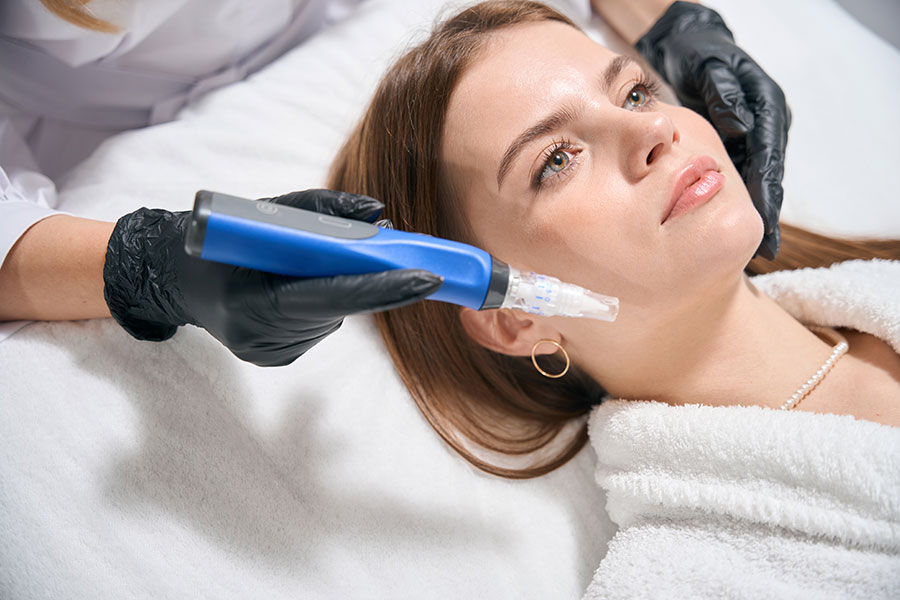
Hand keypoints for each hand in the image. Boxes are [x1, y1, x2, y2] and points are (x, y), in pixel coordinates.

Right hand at [103, 190, 441, 365]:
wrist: (176, 277)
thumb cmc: (224, 239)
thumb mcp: (265, 213)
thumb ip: (321, 210)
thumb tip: (378, 216)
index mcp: (249, 298)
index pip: (328, 296)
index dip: (382, 288)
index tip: (428, 278)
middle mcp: (257, 335)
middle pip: (336, 308)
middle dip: (373, 284)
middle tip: (409, 264)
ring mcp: (264, 353)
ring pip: (332, 318)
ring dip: (341, 291)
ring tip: (308, 268)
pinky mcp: (271, 359)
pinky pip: (317, 327)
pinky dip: (322, 305)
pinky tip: (296, 290)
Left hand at [636, 1, 789, 258]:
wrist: (692, 47)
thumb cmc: (702, 56)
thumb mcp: (712, 70)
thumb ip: (725, 96)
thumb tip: (739, 126)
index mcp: (767, 109)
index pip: (768, 157)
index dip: (767, 191)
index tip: (763, 218)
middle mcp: (765, 125)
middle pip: (767, 175)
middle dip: (765, 211)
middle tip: (764, 247)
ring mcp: (753, 135)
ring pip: (754, 179)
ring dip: (751, 210)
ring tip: (751, 248)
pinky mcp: (737, 141)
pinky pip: (738, 174)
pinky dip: (734, 199)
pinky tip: (724, 224)